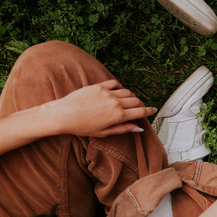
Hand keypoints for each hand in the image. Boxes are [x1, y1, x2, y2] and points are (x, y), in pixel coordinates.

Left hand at [41, 80, 155, 136]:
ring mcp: (107, 93)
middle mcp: (115, 102)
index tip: (153, 110)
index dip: (149, 111)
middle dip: (140, 104)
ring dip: (131, 96)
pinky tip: (118, 91)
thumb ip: (123, 129)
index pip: (140, 111)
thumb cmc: (80, 127)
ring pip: (127, 92)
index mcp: (118, 115)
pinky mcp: (99, 86)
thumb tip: (138, 129)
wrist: (62, 115)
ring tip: (128, 101)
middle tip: (140, 108)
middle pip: (136, 101)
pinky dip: (120, 87)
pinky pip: (115, 83)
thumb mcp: (103, 133)